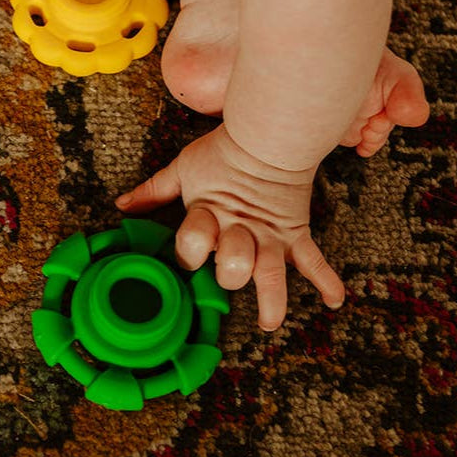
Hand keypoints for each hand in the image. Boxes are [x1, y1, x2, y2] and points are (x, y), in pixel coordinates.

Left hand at [115, 124, 344, 329]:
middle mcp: (241, 230)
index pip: (193, 243)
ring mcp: (271, 234)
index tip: (186, 257)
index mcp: (209, 214)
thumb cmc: (222, 151)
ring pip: (272, 273)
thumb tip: (121, 205)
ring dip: (271, 301)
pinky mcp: (295, 232)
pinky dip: (327, 280)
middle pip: (234, 265)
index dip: (187, 252)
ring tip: (268, 323)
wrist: (270, 132)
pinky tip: (335, 301)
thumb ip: (154, 190)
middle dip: (229, 274)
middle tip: (227, 275)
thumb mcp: (182, 168)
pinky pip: (314, 259)